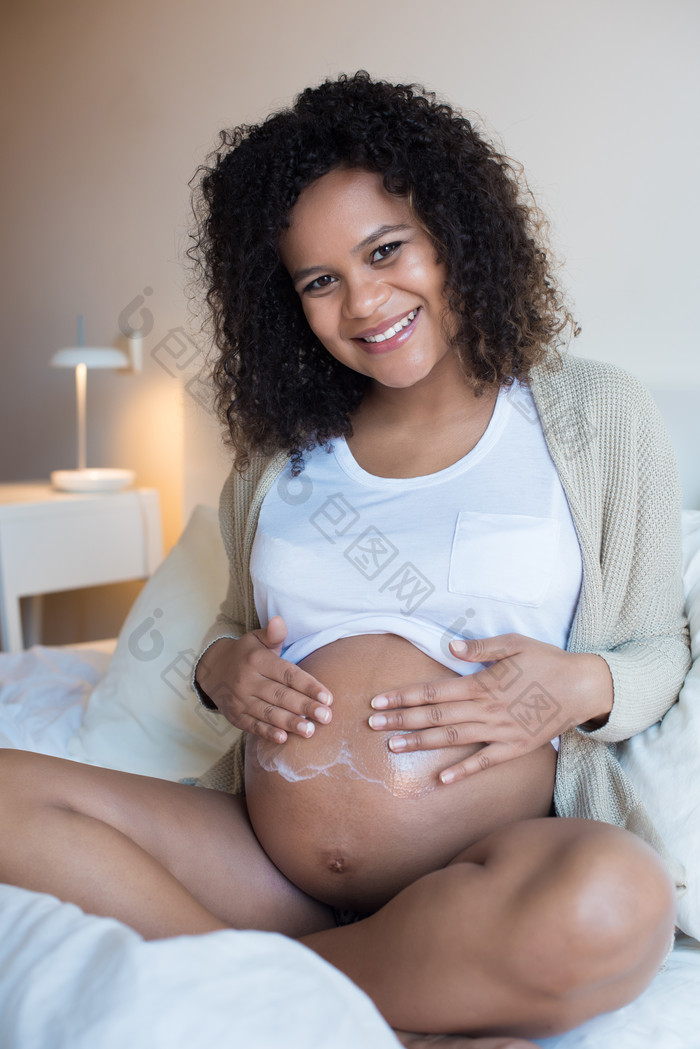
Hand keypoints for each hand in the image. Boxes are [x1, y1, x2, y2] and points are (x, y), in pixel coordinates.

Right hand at [196, 616, 332, 742]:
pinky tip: (283, 738)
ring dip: (290, 723)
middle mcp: (248, 681)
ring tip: (310, 731)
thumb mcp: (257, 639)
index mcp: (257, 661)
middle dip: (305, 707)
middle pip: (280, 695)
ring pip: (268, 713)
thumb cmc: (245, 654)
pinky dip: (267, 733)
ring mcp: (240, 700)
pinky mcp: (235, 716)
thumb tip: (280, 620)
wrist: (212, 669)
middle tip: (326, 717)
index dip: (308, 685)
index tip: (328, 697)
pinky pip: (252, 725)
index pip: (287, 674)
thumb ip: (273, 634)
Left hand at [367, 633, 612, 783]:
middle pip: (434, 716)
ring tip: (393, 746)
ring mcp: (499, 731)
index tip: (378, 700)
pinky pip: (484, 763)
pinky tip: (440, 781)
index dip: (404, 696)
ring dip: (420, 743)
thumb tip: (451, 645)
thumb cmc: (546, 660)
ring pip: (452, 739)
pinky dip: (462, 772)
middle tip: (372, 724)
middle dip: (401, 720)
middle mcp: (485, 709)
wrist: (582, 687)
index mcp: (481, 683)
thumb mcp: (515, 643)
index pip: (433, 690)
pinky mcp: (514, 748)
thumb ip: (481, 647)